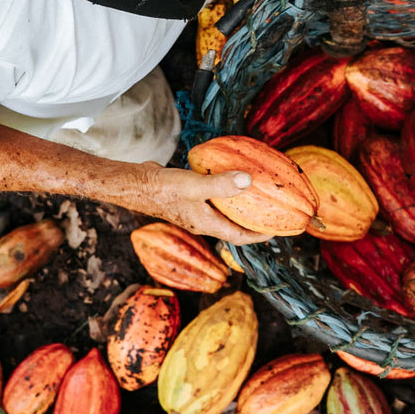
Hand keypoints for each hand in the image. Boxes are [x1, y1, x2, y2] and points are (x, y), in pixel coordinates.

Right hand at [138, 164, 270, 243]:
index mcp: (208, 225)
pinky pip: (214, 198)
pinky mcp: (189, 198)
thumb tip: (248, 180)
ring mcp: (196, 210)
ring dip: (239, 207)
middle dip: (253, 222)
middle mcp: (204, 221)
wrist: (136, 185)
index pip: (240, 236)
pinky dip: (225, 192)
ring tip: (256, 194)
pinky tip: (229, 177)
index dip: (260, 235)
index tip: (278, 230)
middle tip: (271, 212)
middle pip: (234, 226)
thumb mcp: (196, 186)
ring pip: (224, 212)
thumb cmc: (164, 189)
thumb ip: (221, 184)